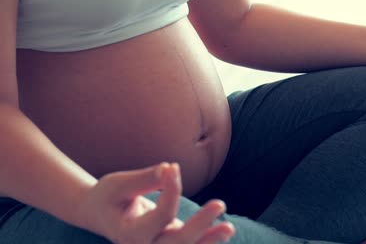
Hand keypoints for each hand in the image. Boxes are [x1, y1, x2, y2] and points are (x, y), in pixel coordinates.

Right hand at [75, 162, 234, 243]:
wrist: (97, 214)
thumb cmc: (107, 196)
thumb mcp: (119, 184)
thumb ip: (144, 179)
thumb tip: (170, 169)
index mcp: (128, 234)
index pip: (161, 216)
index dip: (172, 191)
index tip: (173, 168)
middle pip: (178, 242)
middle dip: (200, 226)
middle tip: (220, 204)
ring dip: (209, 240)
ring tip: (228, 228)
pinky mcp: (166, 243)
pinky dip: (205, 241)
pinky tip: (222, 231)